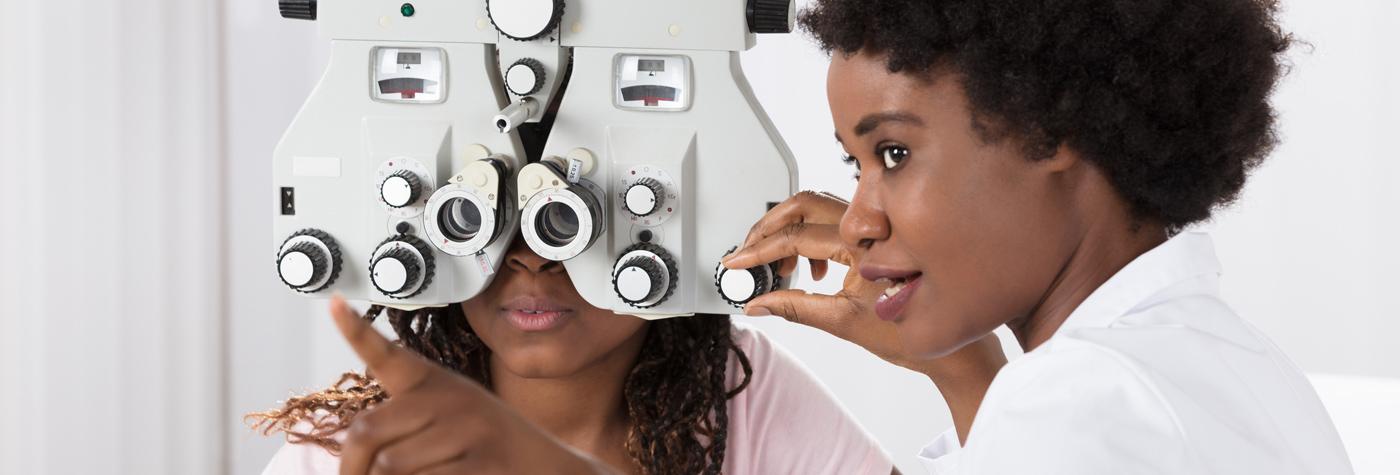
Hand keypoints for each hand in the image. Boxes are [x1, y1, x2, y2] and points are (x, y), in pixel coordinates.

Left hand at [328, 296, 614, 474]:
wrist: (546, 467)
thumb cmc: (488, 447)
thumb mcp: (451, 419)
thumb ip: (406, 425)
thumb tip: (358, 449)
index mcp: (435, 384)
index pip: (388, 354)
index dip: (357, 330)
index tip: (334, 302)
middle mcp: (449, 399)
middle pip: (367, 431)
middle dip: (350, 466)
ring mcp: (466, 429)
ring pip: (389, 465)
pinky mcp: (479, 462)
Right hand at [723, 191, 1005, 380]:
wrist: (951, 346)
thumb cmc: (911, 333)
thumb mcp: (843, 323)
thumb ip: (795, 307)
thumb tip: (758, 303)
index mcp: (861, 246)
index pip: (795, 237)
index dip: (759, 251)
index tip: (737, 262)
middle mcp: (870, 228)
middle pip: (802, 205)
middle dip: (767, 227)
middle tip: (747, 252)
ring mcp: (874, 228)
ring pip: (817, 210)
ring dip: (787, 231)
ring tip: (775, 265)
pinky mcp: (876, 235)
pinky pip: (833, 221)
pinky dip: (809, 238)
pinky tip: (809, 268)